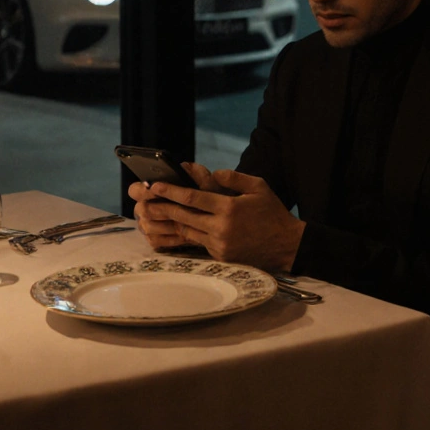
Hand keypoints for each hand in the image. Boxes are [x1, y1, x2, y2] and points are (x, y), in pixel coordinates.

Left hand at [131, 167, 304, 271]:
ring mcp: (220, 245)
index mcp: (229, 208)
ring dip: (170, 222)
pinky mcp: (221, 257)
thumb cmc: (273, 213)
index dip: (170, 191)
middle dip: (162, 207)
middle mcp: (221, 228)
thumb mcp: (259, 187)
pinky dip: (188, 233)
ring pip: (188, 231)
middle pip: (184, 216)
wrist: (287, 246)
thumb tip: (213, 173)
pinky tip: (175, 227)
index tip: (154, 185)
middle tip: (143, 201)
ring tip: (152, 214)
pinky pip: (199, 242)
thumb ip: (234, 177)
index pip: (193, 198)